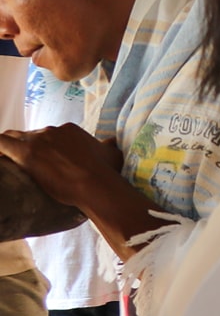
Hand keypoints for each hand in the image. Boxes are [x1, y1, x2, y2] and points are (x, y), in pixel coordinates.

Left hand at [0, 125, 127, 212]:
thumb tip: (113, 141)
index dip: (44, 147)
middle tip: (28, 165)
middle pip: (31, 136)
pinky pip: (0, 142)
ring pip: (13, 136)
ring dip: (9, 147)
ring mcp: (38, 140)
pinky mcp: (25, 153)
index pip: (49, 134)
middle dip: (27, 148)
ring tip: (7, 160)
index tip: (45, 159)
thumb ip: (109, 146)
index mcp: (69, 130)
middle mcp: (52, 131)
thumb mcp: (112, 155)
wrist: (96, 185)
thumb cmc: (105, 173)